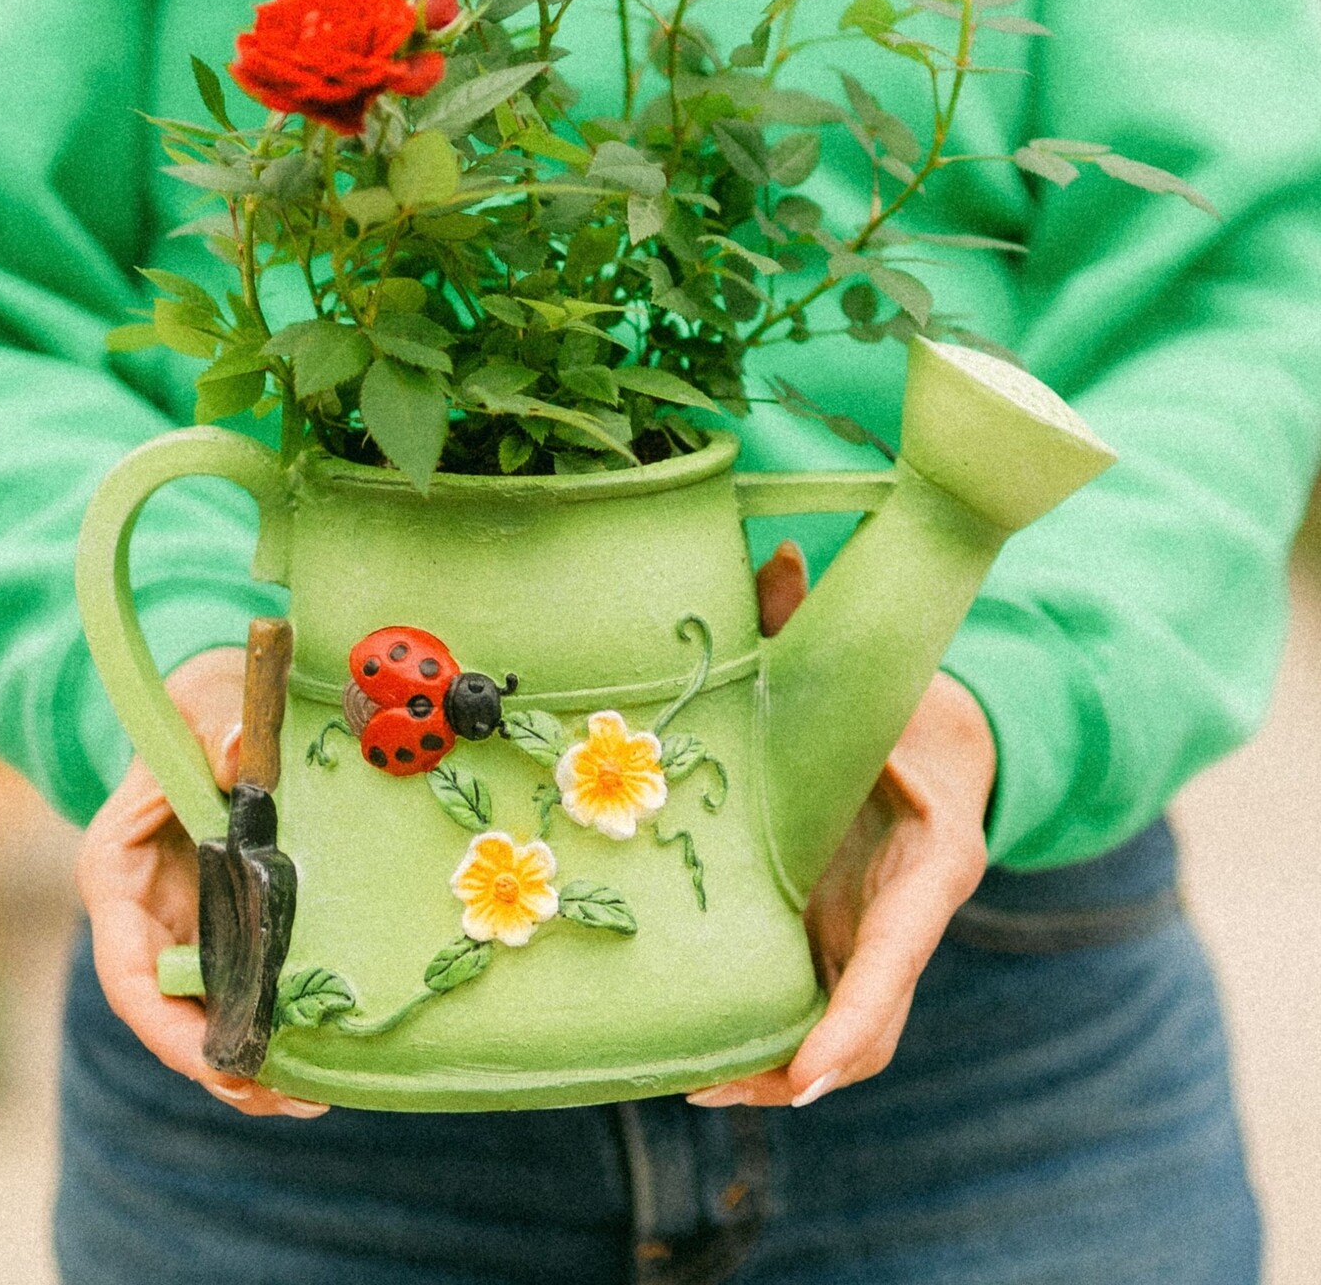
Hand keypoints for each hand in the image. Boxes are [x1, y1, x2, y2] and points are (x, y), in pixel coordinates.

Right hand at [75, 645, 326, 1117]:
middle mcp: (141, 914)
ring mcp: (182, 928)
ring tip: (311, 1098)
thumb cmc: (206, 698)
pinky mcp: (224, 931)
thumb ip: (220, 727)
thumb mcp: (209, 699)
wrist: (221, 698)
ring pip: (204, 1015)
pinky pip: (240, 992)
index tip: (217, 1062)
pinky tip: (319, 1061)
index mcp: (115, 869)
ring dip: (249, 1063)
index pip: (126, 967)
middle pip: (166, 1012)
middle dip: (217, 1063)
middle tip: (283, 1097)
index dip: (166, 1025)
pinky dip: (271, 1028)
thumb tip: (241, 754)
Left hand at [687, 650, 994, 1111]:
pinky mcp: (851, 940)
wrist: (948, 737)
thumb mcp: (873, 670)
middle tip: (715, 1083)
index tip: (812, 1070)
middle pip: (874, 1020)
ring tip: (692, 1080)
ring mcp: (882, 935)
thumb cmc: (908, 703)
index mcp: (934, 859)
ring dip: (780, 1068)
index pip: (902, 949)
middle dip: (805, 1065)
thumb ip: (813, 624)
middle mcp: (911, 913)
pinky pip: (818, 1003)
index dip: (855, 1012)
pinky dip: (774, 1036)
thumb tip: (776, 556)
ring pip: (847, 1029)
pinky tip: (701, 1050)